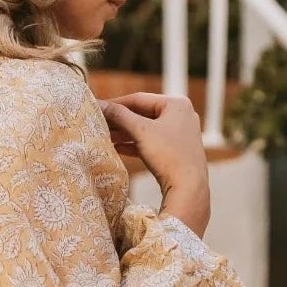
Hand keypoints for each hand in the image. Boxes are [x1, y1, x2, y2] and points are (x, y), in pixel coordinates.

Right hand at [100, 92, 210, 233]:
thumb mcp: (141, 131)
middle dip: (120, 120)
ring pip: (146, 129)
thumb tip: (99, 104)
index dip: (116, 103)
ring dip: (125, 133)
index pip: (139, 98)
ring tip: (105, 136)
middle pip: (143, 114)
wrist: (189, 187)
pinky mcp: (177, 151)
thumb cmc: (168, 155)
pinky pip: (152, 142)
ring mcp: (181, 133)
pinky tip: (118, 148)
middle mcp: (181, 114)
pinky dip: (135, 144)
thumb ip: (119, 115)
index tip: (97, 107)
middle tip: (99, 123)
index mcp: (176, 103)